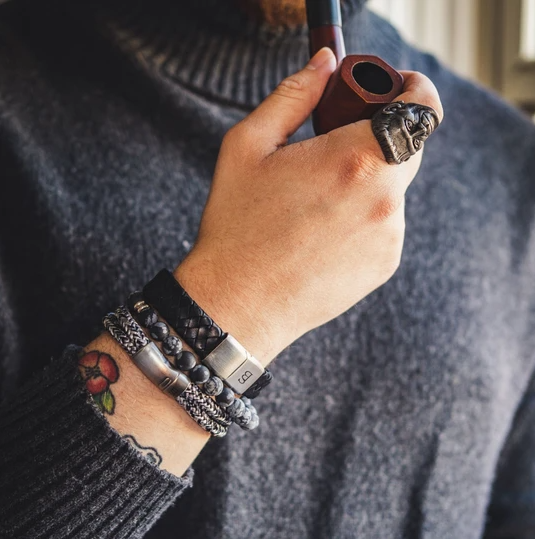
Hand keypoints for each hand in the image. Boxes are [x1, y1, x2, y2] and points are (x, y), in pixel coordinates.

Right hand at [176, 47, 442, 363]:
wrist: (240, 302)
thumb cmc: (238, 225)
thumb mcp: (249, 146)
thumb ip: (294, 95)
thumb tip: (324, 63)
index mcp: (355, 159)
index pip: (421, 108)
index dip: (415, 89)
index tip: (397, 88)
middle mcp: (385, 199)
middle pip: (407, 147)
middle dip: (378, 135)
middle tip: (333, 145)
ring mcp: (389, 236)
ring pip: (391, 187)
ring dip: (365, 180)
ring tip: (315, 202)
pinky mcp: (385, 264)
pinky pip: (385, 223)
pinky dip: (364, 215)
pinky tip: (322, 232)